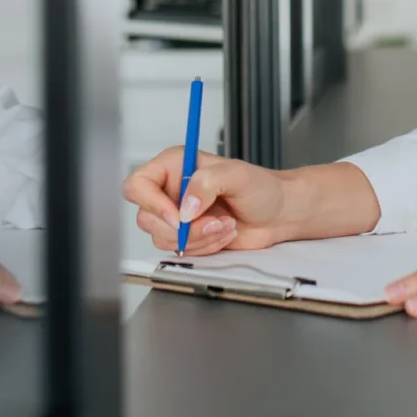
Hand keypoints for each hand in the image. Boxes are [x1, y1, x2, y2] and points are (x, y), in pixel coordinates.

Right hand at [122, 150, 290, 254]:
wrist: (278, 214)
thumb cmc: (261, 187)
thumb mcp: (236, 174)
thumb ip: (207, 183)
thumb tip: (186, 207)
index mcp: (174, 166)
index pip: (138, 184)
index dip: (151, 203)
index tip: (178, 216)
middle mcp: (170, 191)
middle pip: (146, 218)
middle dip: (182, 228)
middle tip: (213, 221)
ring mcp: (177, 216)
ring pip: (163, 238)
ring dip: (198, 238)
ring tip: (225, 224)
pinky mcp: (187, 237)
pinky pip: (181, 251)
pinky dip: (205, 247)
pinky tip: (224, 233)